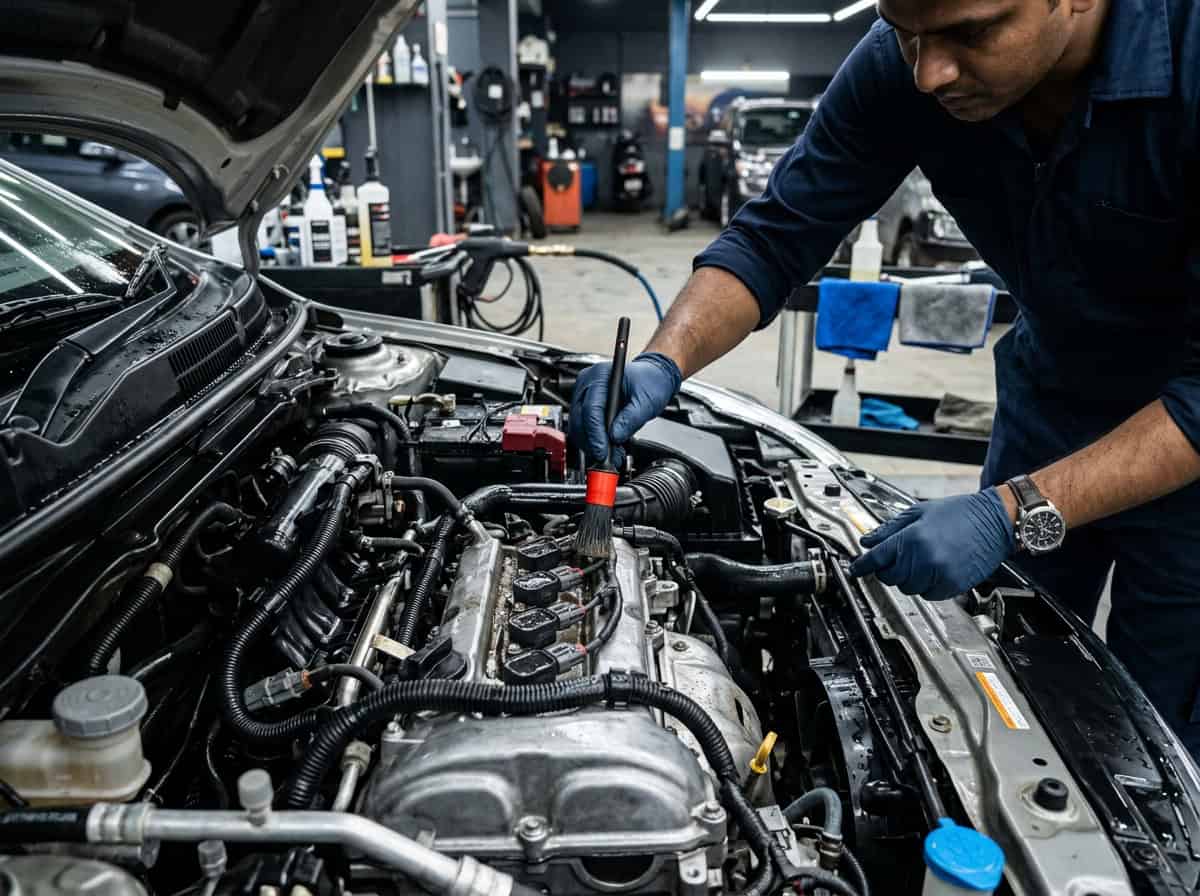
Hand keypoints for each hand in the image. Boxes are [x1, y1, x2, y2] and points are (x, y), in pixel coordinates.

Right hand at [569, 352, 681, 467]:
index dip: (595, 434)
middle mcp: (587, 383)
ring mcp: (583, 394)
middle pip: (579, 419)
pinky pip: (582, 426)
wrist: (652, 377)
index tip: (602, 451)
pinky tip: (606, 448)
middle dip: (591, 443)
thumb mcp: (647, 400)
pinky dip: (592, 440)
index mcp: (600, 376)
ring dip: (591, 444)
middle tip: (606, 459)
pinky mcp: (585, 405)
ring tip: (610, 456)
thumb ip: (631, 419)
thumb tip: (615, 436)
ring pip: (578, 426)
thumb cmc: (650, 382)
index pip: (591, 409)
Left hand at [848, 489, 1015, 599]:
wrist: (994, 521)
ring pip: (907, 588)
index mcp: (912, 538)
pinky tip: (934, 568)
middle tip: (899, 557)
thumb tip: (868, 541)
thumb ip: (890, 529)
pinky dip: (925, 585)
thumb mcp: (919, 512)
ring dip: (908, 578)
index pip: (876, 559)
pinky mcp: (953, 586)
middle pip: (889, 577)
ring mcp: (939, 575)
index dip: (861, 566)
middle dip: (889, 569)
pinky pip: (927, 594)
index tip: (854, 570)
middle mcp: (924, 559)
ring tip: (922, 559)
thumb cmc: (960, 513)